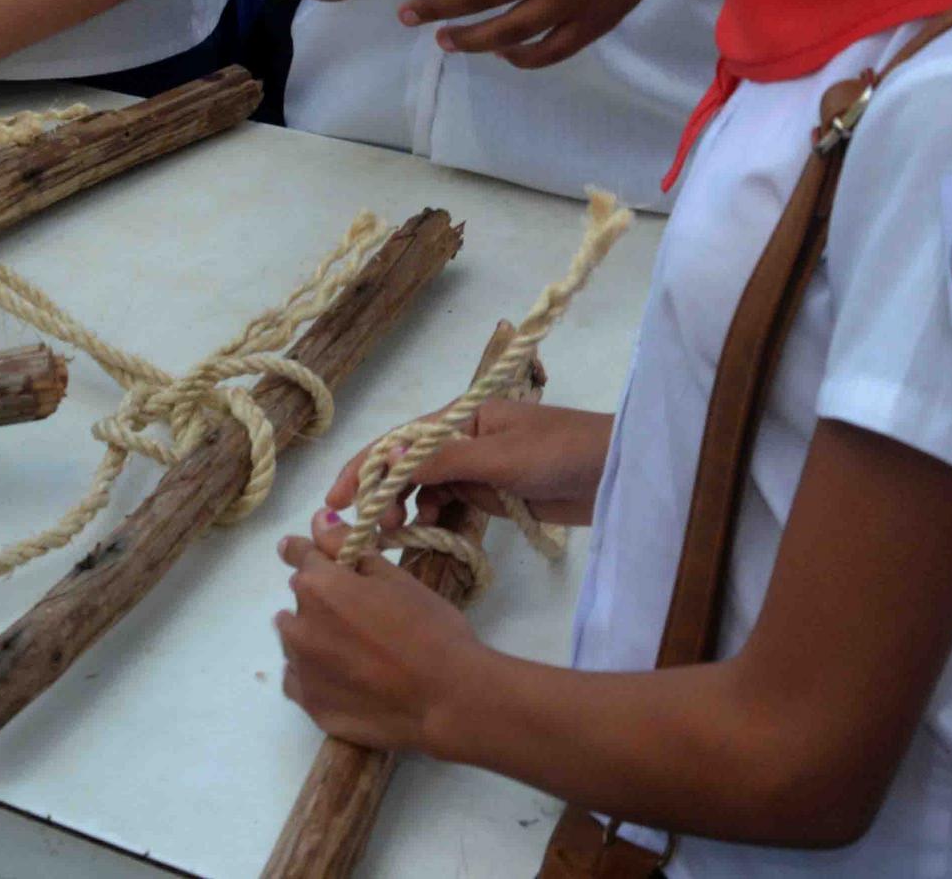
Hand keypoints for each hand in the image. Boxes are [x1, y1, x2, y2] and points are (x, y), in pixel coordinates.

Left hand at [275, 530, 484, 753]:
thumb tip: (318, 519)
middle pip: (300, 602)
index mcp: (318, 586)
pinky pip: (299, 681)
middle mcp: (298, 626)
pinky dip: (315, 677)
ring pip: (297, 642)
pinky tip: (348, 681)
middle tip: (363, 620)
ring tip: (358, 654)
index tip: (325, 563)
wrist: (448, 699)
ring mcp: (302, 671)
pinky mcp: (310, 707)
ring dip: (315, 640)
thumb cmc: (429, 629)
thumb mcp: (394, 577)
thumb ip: (346, 547)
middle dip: (322, 603)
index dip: (314, 555)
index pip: (299, 556)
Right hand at [319, 398, 612, 532]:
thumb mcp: (499, 457)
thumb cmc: (560, 452)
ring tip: (396, 534)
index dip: (364, 467)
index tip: (335, 500)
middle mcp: (460, 440)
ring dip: (405, 508)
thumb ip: (443, 460)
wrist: (615, 473)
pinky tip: (426, 532)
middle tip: (373, 528)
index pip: (399, 440)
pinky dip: (433, 517)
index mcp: (460, 418)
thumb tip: (386, 456)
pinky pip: (449, 504)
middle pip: (405, 465)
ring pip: (424, 488)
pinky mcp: (491, 493)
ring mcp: (475, 468)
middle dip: (381, 493)